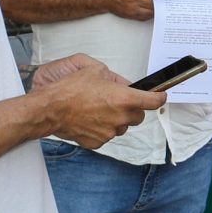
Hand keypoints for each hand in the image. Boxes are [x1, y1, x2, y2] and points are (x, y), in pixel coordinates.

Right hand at [34, 55, 166, 146]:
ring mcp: (109, 132)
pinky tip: (90, 119)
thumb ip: (113, 78)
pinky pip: (107, 135)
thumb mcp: (94, 70)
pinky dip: (103, 128)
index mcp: (124, 98)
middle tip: (120, 101)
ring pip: (122, 127)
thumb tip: (121, 84)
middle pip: (139, 117)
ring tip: (99, 109)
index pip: (153, 101)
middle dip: (134, 109)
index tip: (161, 96)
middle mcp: (120, 118)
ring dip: (117, 119)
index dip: (159, 97)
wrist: (50, 109)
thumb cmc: (70, 89)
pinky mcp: (98, 142)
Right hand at [94, 0, 170, 21]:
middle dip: (161, 3)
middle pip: (151, 3)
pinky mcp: (129, 15)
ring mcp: (130, 8)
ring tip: (162, 8)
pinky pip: (143, 17)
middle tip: (167, 3)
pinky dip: (149, 15)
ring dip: (156, 10)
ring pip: (148, 11)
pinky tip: (153, 12)